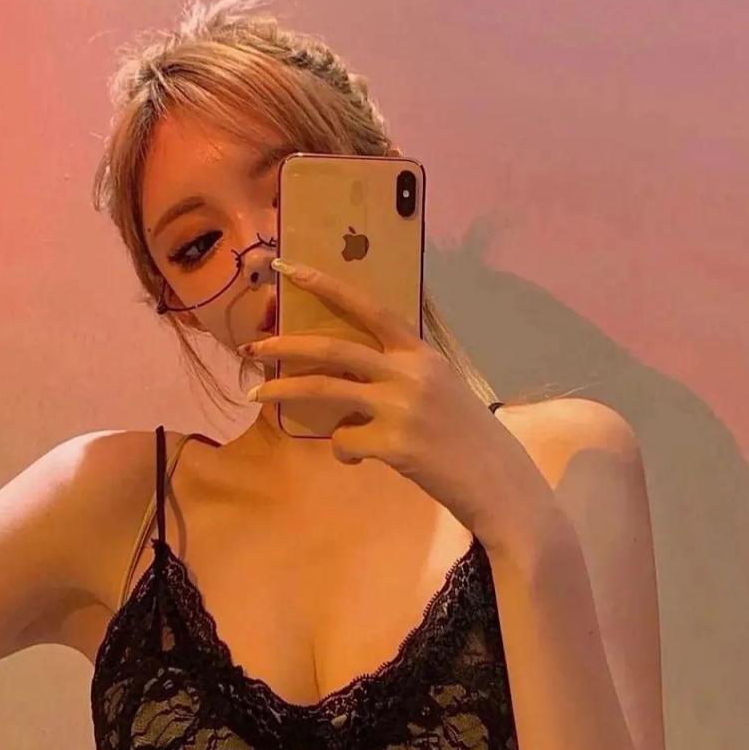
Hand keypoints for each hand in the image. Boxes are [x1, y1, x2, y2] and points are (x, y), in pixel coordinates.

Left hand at [242, 259, 554, 556]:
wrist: (496, 482)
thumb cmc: (465, 434)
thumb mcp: (439, 387)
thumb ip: (398, 372)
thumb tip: (344, 375)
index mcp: (421, 353)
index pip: (368, 308)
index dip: (326, 285)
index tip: (288, 268)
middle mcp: (410, 372)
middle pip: (333, 348)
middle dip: (285, 345)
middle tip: (252, 346)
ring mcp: (401, 408)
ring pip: (324, 390)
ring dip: (283, 389)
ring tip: (255, 392)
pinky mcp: (393, 444)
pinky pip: (344, 440)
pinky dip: (343, 448)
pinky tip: (361, 456)